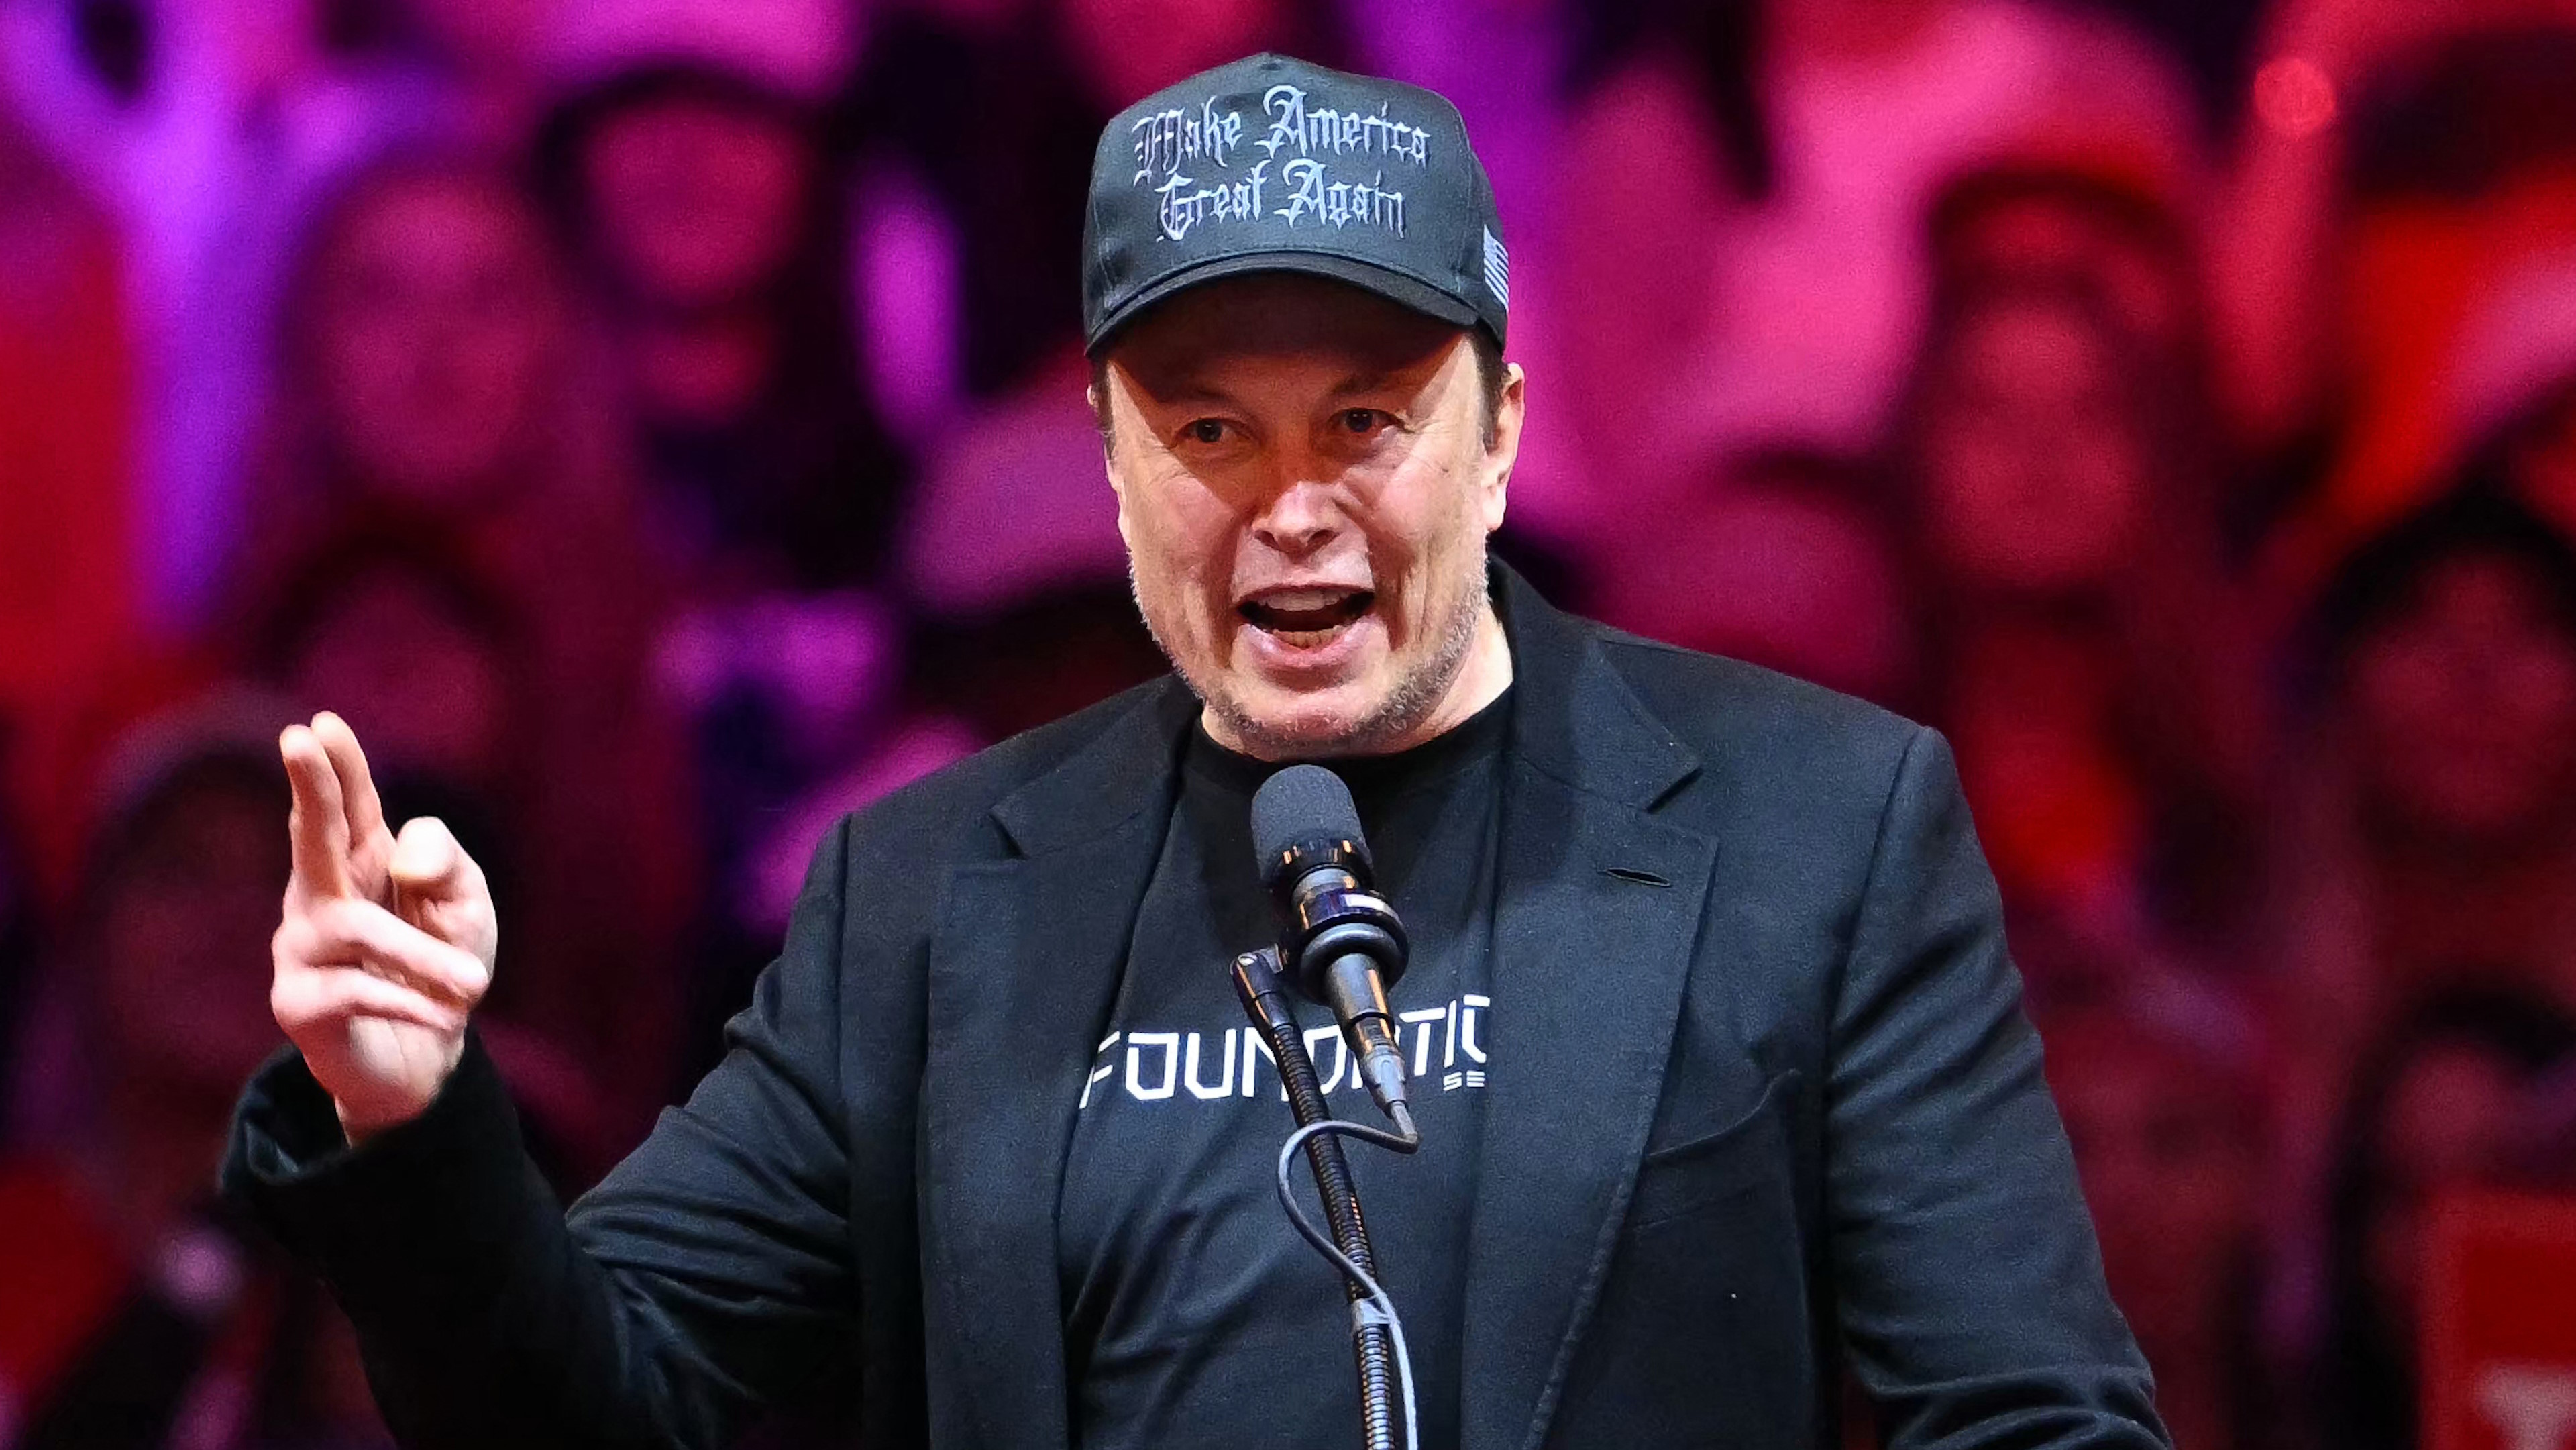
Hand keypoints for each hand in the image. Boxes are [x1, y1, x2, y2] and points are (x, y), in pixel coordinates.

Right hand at [270, 712, 496, 1141]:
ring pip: (359, 930)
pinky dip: (410, 997)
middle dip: (310, 789)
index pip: (348, 807)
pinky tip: (446, 1015)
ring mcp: (300, 949)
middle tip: (297, 740)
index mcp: (363, 863)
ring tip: (475, 984)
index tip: (320, 724)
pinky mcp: (299, 1005)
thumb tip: (400, 854)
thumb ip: (446, 865)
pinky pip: (358, 989)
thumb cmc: (442, 967)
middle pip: (313, 838)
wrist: (430, 1058)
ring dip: (422, 955)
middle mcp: (319, 898)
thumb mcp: (466, 907)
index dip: (335, 767)